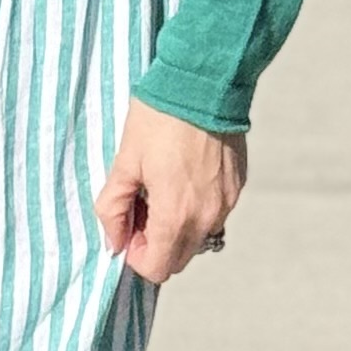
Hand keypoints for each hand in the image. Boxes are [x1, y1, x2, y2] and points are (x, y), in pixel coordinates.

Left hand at [93, 99, 245, 282]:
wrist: (204, 83)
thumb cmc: (159, 118)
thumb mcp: (125, 161)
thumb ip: (113, 207)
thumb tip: (113, 240)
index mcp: (176, 215)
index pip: (157, 268)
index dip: (136, 255)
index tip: (128, 226)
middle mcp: (207, 217)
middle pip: (178, 259)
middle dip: (155, 244)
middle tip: (142, 208)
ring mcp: (226, 203)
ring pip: (198, 237)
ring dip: (177, 228)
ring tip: (162, 189)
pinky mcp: (237, 186)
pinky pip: (214, 214)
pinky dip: (196, 208)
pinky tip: (183, 176)